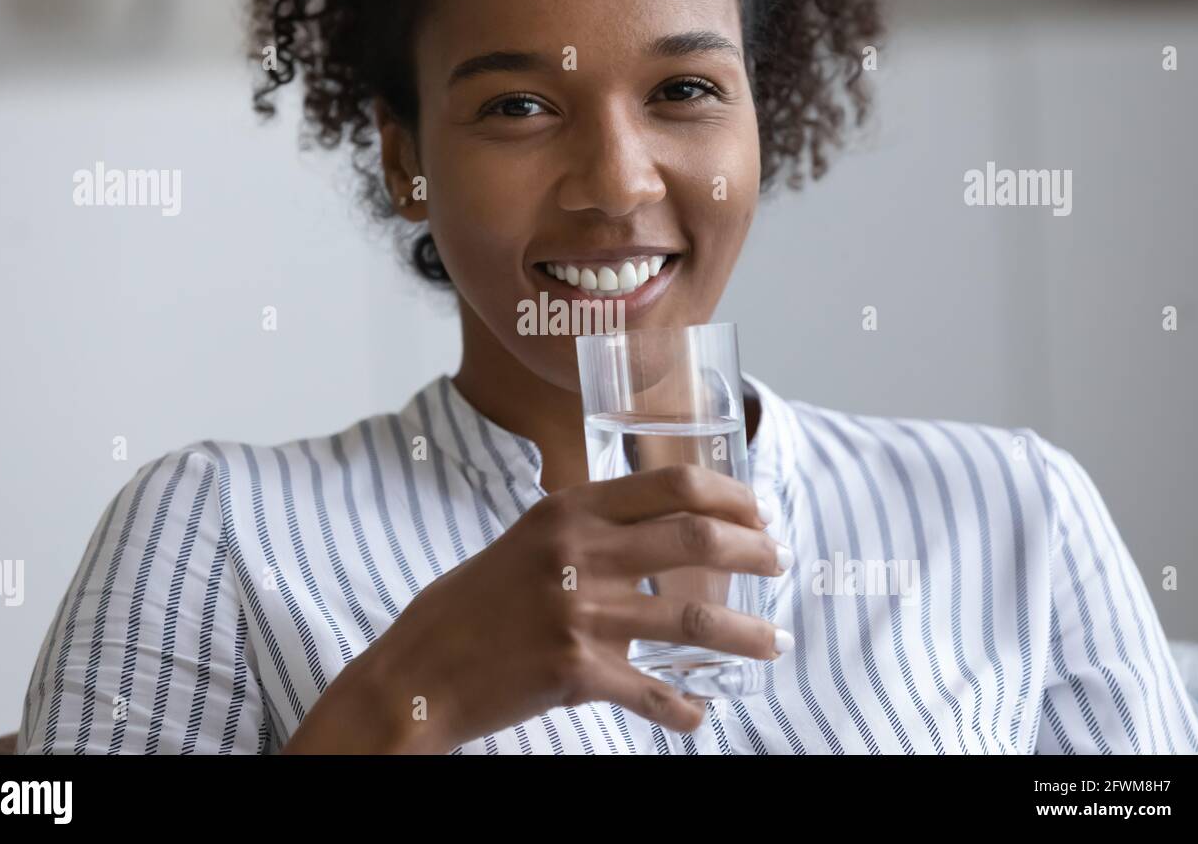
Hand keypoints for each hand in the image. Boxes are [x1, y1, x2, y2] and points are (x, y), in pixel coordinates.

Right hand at [292, 463, 790, 752]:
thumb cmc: (470, 605)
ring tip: (775, 642)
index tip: (758, 513)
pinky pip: (653, 692)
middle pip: (695, 541)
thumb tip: (655, 531)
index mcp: (567, 511)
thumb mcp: (526, 542)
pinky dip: (683, 707)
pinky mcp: (576, 671)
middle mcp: (577, 553)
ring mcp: (579, 613)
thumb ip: (586, 530)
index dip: (729, 498)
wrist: (418, 670)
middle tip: (779, 563)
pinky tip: (699, 712)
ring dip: (746, 633)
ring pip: (691, 618)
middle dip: (754, 552)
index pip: (670, 485)